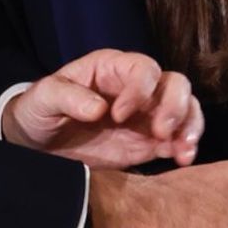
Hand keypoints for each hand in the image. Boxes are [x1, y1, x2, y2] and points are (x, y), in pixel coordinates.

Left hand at [2, 48, 202, 168]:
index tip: (118, 115)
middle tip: (161, 131)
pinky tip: (183, 159)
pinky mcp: (149, 142)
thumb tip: (98, 109)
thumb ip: (68, 97)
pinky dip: (185, 147)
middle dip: (175, 106)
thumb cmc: (41, 108)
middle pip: (175, 84)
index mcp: (114, 68)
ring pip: (185, 108)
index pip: (143, 69)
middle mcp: (138, 88)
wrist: (38, 142)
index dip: (139, 90)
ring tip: (183, 149)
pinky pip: (177, 139)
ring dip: (189, 125)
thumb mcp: (44, 96)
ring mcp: (147, 115)